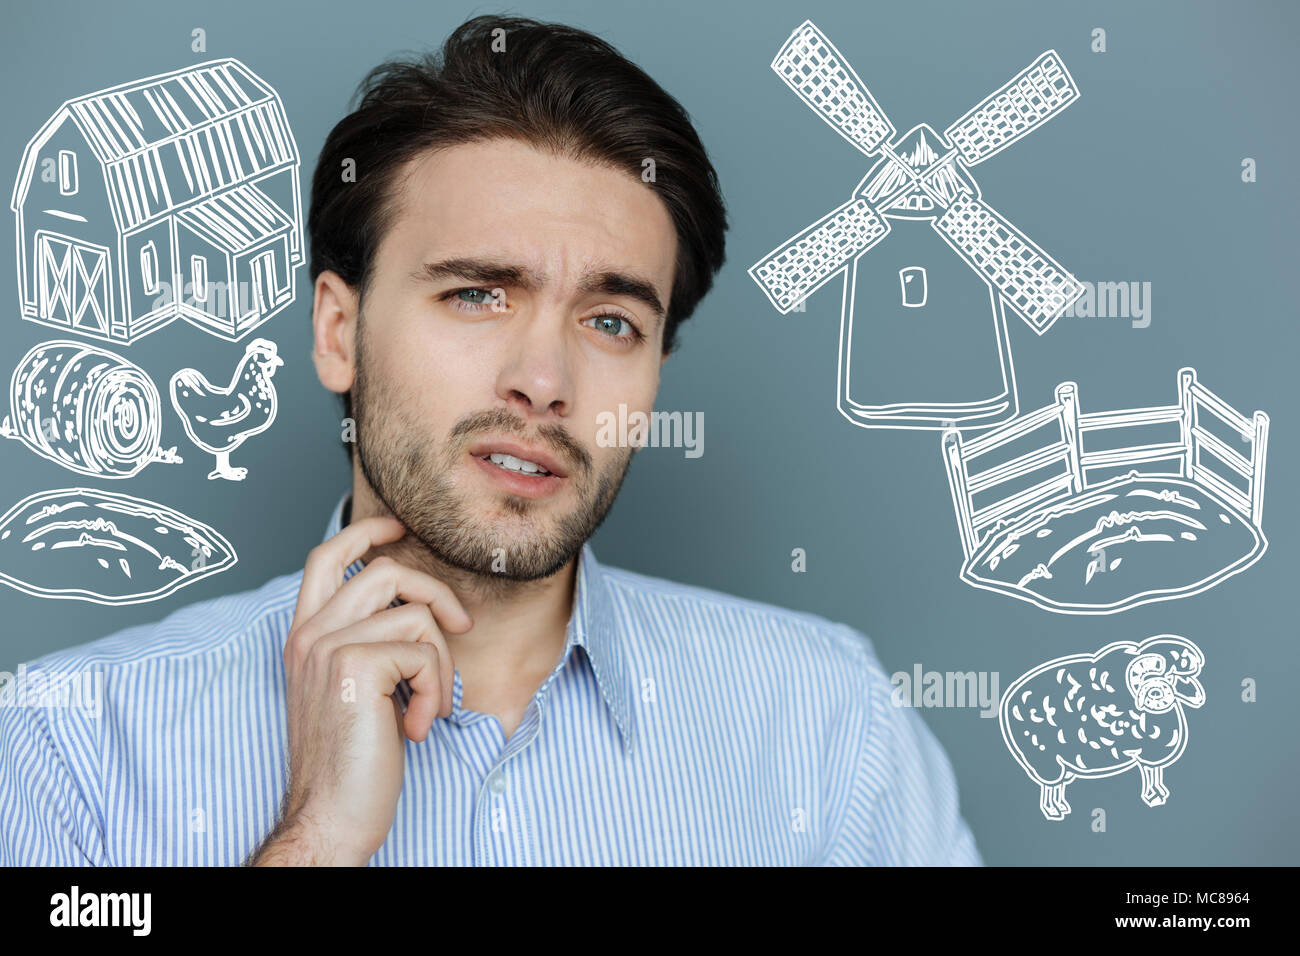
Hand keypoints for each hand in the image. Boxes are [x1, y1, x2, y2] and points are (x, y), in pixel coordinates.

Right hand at [249, 516, 472, 864]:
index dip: (367, 530)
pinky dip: (434, 690)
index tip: (400, 527)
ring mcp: (328, 646)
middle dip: (436, 593)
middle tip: (461, 630)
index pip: (326, 554)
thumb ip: (369, 646)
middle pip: (385, 569)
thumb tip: (419, 611)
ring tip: (427, 705)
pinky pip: (424, 650)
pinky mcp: (356, 665)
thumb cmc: (351, 763)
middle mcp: (309, 634)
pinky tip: (417, 726)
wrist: (330, 816)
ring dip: (439, 662)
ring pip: (414, 613)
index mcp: (304, 636)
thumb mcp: (354, 692)